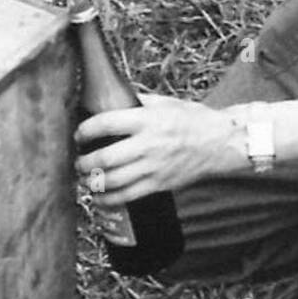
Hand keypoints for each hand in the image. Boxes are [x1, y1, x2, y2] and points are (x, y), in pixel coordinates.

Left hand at [76, 95, 243, 202]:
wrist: (218, 143)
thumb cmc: (191, 119)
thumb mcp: (165, 103)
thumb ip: (138, 101)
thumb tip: (113, 99)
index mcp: (146, 120)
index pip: (106, 124)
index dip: (85, 131)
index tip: (79, 135)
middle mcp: (148, 144)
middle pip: (105, 157)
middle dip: (84, 162)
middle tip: (78, 161)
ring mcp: (153, 167)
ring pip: (112, 180)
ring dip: (92, 182)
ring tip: (85, 178)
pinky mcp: (158, 184)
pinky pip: (127, 196)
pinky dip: (108, 199)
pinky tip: (99, 197)